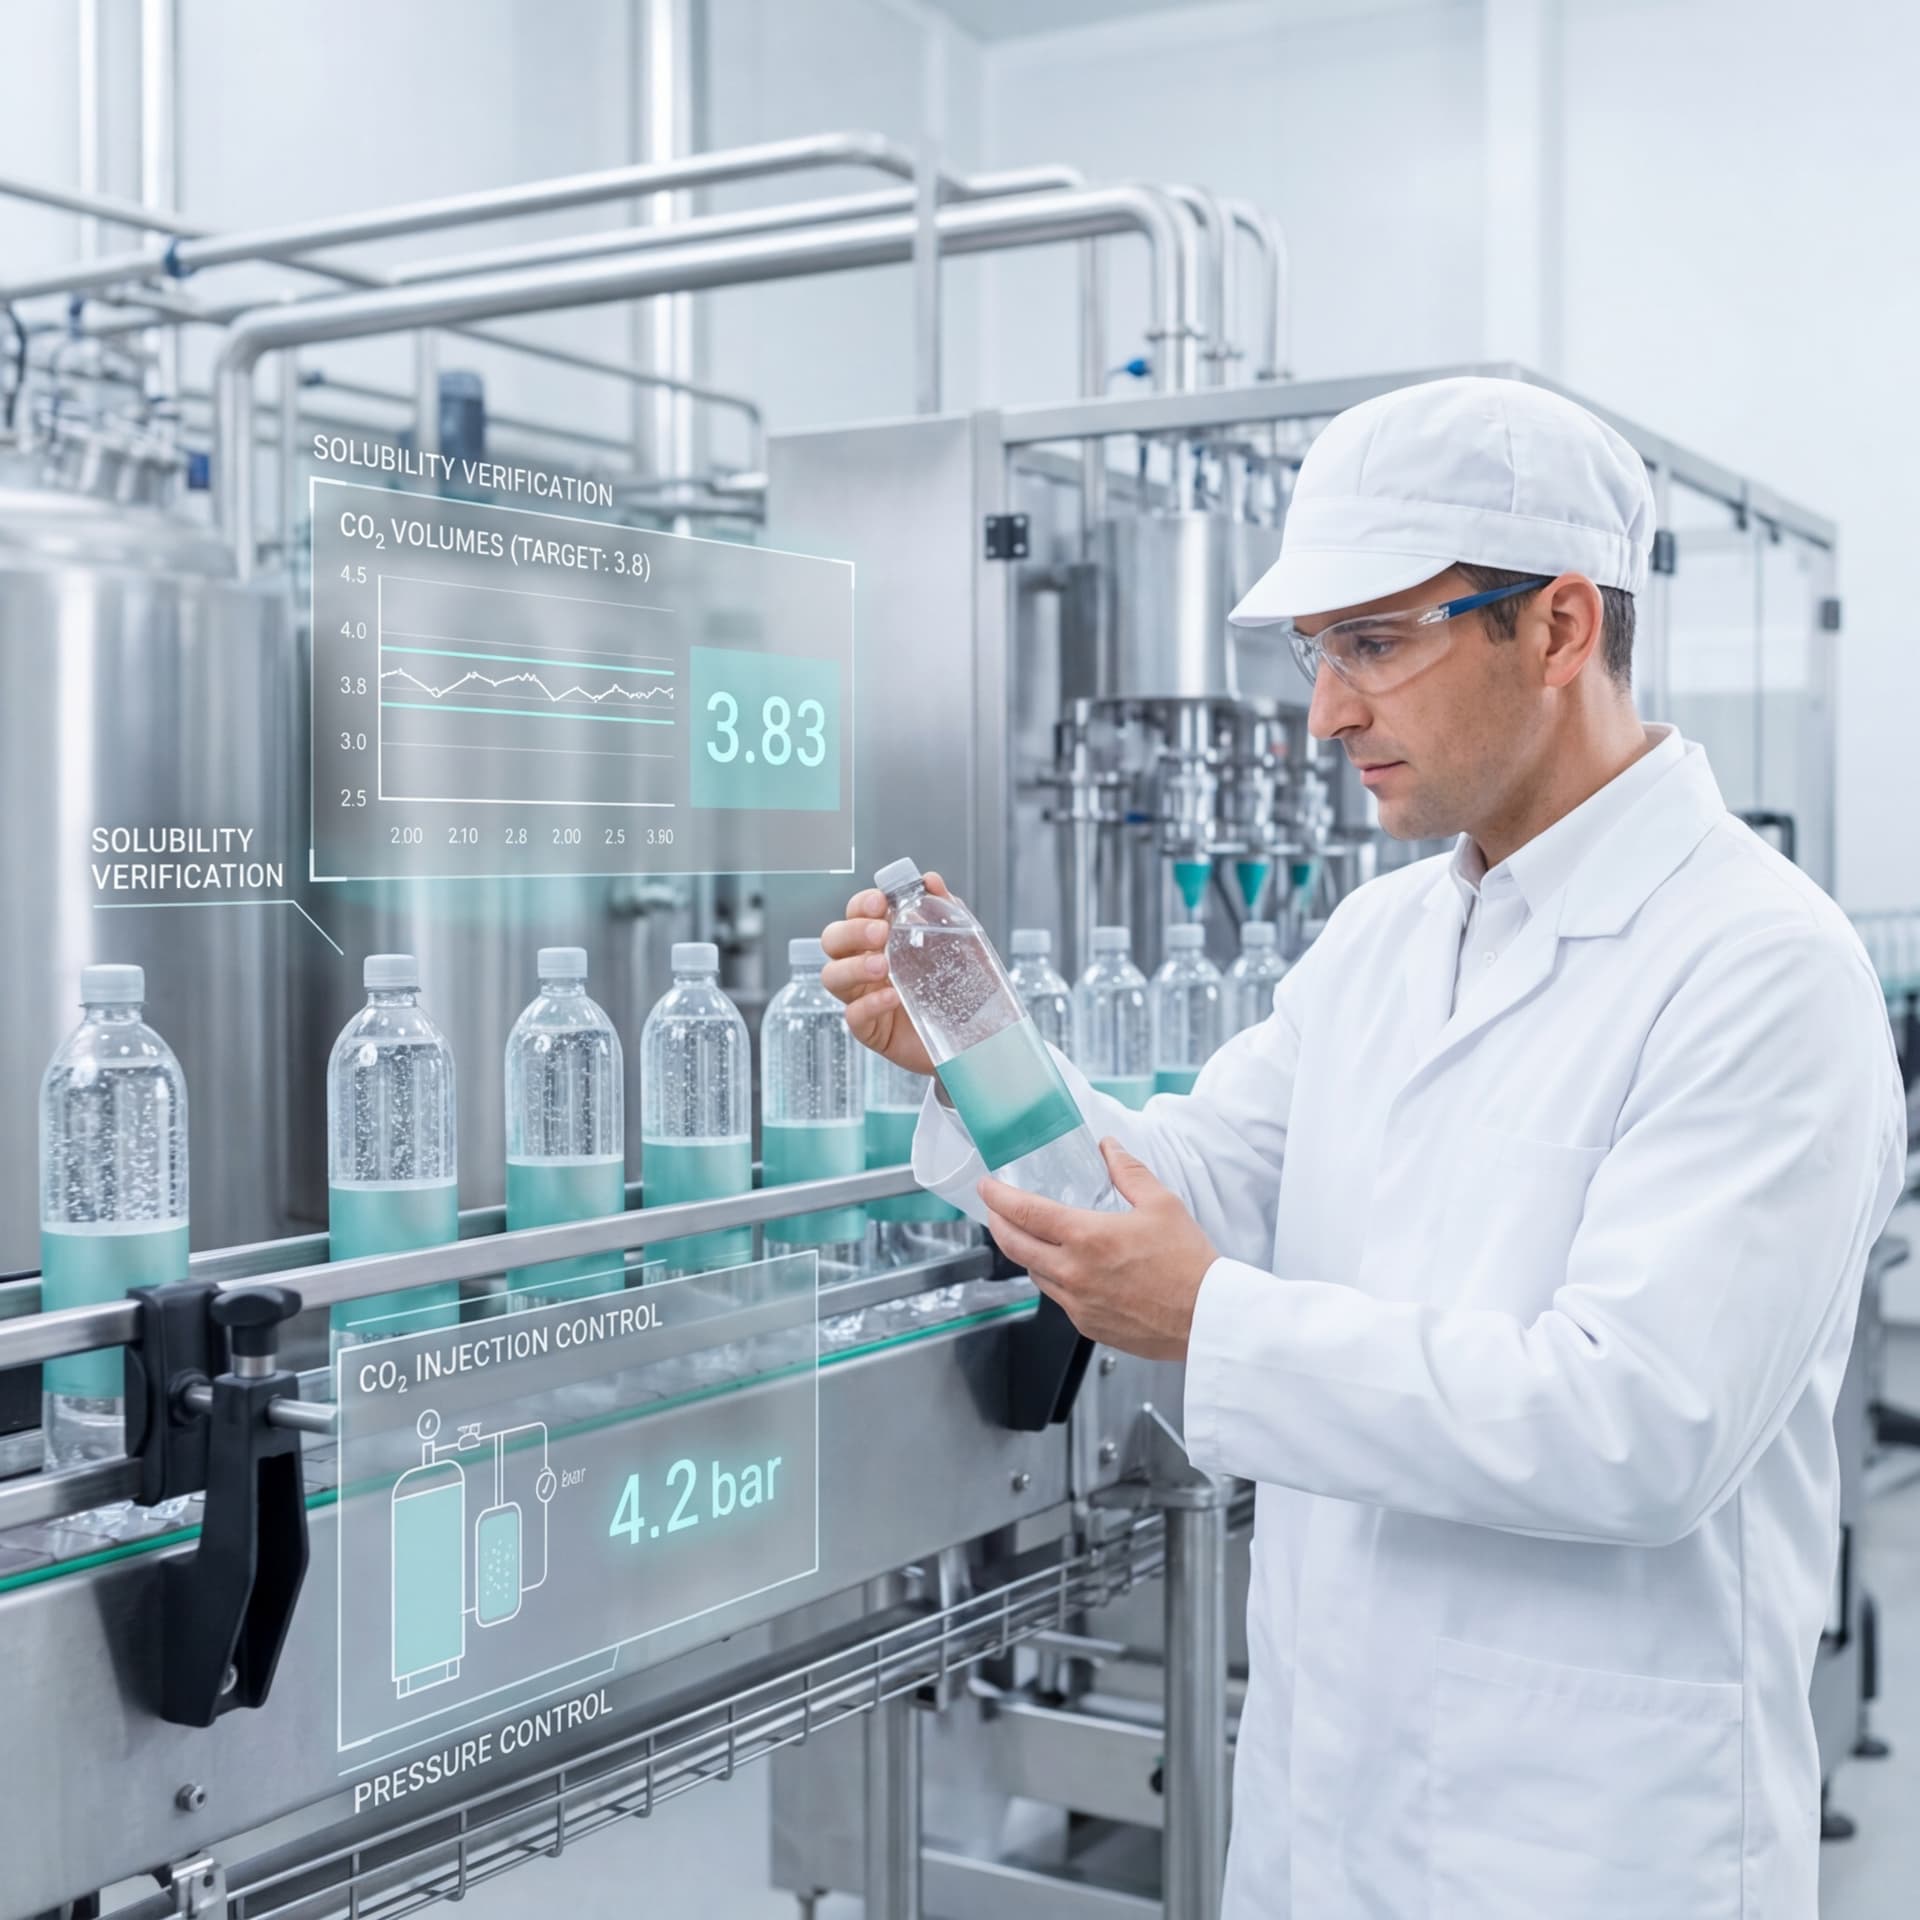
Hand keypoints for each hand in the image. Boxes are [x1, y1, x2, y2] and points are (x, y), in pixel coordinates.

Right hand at [819, 872, 958, 1077]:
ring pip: (832, 976)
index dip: (861, 905)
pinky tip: (891, 997)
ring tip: (883, 966)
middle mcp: (864, 965)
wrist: (976, 1035)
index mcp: (880, 940)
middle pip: (833, 940)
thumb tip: (930, 880)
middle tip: (880, 933)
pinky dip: (869, 1004)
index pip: (855, 913)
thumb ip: (944, 910)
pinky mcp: (871, 1030)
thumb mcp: (959, 944)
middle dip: (851, 932)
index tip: (880, 902)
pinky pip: (853, 1016)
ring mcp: (864, 997)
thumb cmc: (959, 986)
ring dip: (854, 967)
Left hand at [978, 1140, 1217, 1361]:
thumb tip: (1109, 1147)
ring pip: (1035, 1273)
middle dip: (997, 1223)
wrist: (1207, 1318)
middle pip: (1014, 1246)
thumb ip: (1128, 1172)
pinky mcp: (1088, 1325)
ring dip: (1026, 1252)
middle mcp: (1073, 1273)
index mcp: (1087, 1237)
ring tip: (1031, 1236)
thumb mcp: (1161, 1204)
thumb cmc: (1189, 1264)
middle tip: (995, 1209)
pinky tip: (1068, 1269)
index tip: (987, 1186)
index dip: (998, 1197)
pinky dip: (1054, 1279)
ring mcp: (1077, 1304)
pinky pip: (1058, 1298)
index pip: (1025, 1212)